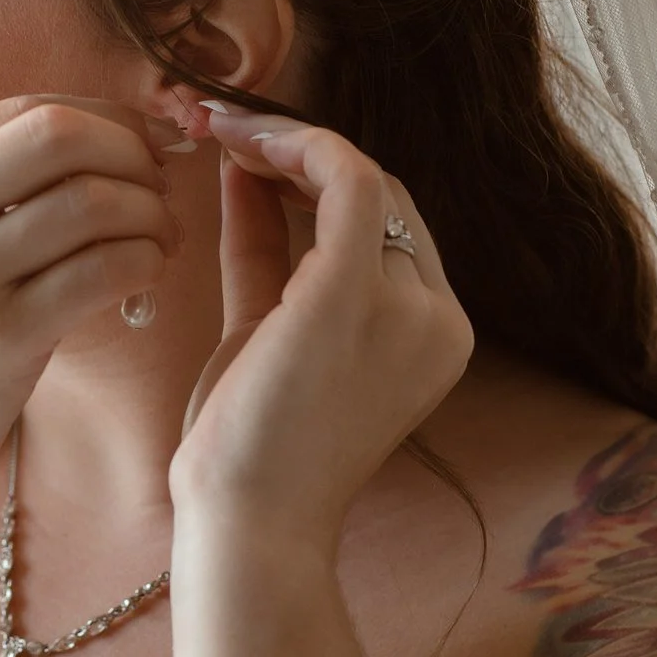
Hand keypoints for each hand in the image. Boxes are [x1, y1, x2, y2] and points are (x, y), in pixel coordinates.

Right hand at [0, 95, 183, 522]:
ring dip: (150, 213)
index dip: (108, 121)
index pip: (29, 109)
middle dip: (132, 154)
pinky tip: (146, 275)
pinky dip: (145, 261)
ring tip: (159, 239)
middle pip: (60, 136)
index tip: (143, 149)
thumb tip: (106, 132)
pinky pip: (102, 271)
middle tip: (158, 188)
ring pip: (91, 202)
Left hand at [168, 106, 473, 547]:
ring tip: (219, 128)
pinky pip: (347, 177)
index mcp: (431, 335)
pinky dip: (293, 144)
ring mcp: (408, 307)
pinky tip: (237, 140)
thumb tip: (248, 174)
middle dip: (299, 151)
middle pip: (382, 194)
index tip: (247, 153)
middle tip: (224, 129)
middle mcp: (438, 318)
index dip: (316, 177)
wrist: (249, 529)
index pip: (388, 225)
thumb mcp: (265, 334)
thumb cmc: (249, 449)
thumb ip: (267, 255)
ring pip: (361, 178)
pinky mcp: (356, 295)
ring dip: (285, 140)